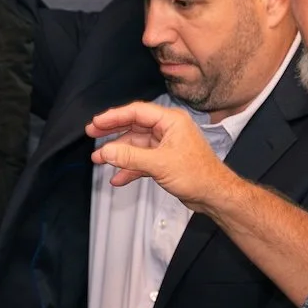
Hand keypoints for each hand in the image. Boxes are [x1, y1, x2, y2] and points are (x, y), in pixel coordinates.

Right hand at [87, 101, 233, 210]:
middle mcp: (168, 130)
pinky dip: (129, 168)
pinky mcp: (165, 161)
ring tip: (99, 159)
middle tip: (92, 133)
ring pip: (136, 146)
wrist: (214, 195)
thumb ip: (131, 158)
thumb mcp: (160, 164)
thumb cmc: (199, 175)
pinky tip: (117, 177)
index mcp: (171, 121)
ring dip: (118, 154)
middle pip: (134, 126)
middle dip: (112, 132)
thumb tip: (108, 151)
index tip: (97, 122)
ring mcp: (166, 146)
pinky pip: (141, 161)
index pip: (137, 112)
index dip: (114, 116)